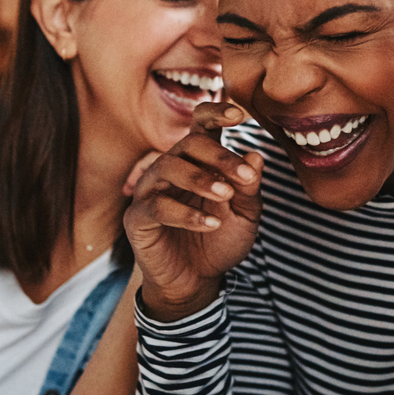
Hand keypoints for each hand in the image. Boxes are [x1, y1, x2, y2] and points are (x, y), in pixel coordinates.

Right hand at [124, 101, 263, 320]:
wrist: (197, 281)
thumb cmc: (220, 240)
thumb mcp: (245, 215)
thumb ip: (249, 188)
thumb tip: (255, 154)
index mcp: (197, 160)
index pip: (201, 125)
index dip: (216, 113)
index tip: (240, 115)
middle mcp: (170, 168)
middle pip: (189, 143)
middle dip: (220, 157)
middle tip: (246, 176)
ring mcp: (150, 190)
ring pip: (169, 167)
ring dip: (201, 179)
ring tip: (225, 196)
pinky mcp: (138, 218)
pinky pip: (157, 206)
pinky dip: (187, 214)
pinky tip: (210, 224)